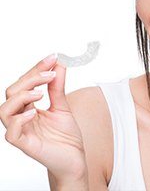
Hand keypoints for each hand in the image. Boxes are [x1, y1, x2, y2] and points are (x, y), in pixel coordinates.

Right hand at [0, 54, 87, 182]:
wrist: (75, 159)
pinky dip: (19, 120)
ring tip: (41, 92)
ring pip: (5, 110)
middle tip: (50, 74)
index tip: (52, 57)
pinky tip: (33, 112)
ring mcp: (22, 131)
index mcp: (29, 107)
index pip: (25, 83)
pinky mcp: (26, 145)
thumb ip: (57, 87)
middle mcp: (22, 117)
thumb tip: (58, 65)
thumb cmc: (66, 136)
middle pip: (12, 92)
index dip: (37, 69)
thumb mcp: (63, 106)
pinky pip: (11, 133)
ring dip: (22, 96)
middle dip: (31, 78)